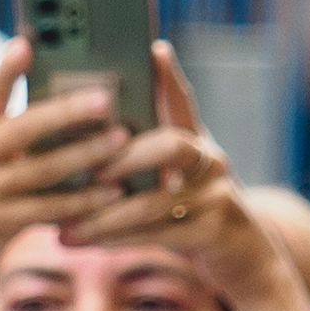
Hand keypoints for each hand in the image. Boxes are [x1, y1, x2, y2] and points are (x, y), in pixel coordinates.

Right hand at [0, 38, 133, 304]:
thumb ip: (6, 132)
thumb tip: (64, 108)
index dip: (7, 69)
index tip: (25, 44)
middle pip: (24, 129)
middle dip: (67, 112)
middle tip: (105, 99)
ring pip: (43, 170)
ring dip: (85, 155)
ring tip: (120, 141)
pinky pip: (49, 211)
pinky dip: (82, 203)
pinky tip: (111, 193)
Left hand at [60, 44, 309, 310]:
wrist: (243, 258)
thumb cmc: (192, 212)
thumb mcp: (175, 178)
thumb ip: (142, 158)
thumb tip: (79, 146)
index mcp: (197, 141)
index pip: (183, 101)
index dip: (168, 77)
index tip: (153, 51)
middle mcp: (211, 160)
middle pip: (172, 145)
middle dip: (124, 157)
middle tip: (87, 171)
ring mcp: (216, 195)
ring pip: (154, 200)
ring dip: (105, 214)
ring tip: (66, 222)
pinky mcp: (213, 231)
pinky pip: (156, 233)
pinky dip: (113, 239)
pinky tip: (77, 239)